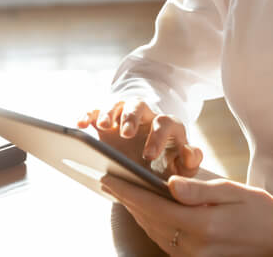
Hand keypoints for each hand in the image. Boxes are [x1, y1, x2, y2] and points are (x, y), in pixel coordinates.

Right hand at [78, 99, 202, 177]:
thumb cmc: (167, 165)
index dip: (158, 137)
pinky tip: (81, 125)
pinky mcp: (106, 120)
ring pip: (119, 105)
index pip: (165, 124)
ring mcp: (125, 116)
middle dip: (132, 118)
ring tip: (103, 126)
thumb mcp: (182, 167)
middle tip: (126, 134)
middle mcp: (145, 117)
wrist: (149, 161)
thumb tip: (191, 153)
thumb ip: (190, 162)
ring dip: (111, 112)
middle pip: (140, 107)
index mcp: (166, 127)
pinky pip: (97, 111)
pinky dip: (89, 115)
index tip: (149, 156)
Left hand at [100, 174, 272, 256]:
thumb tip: (169, 183)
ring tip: (124, 195)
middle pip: (149, 221)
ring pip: (154, 233)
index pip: (153, 206)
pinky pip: (166, 242)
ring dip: (137, 214)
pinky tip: (148, 214)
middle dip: (127, 201)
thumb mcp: (234, 192)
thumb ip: (199, 190)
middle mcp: (193, 246)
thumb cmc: (263, 211)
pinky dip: (152, 225)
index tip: (110, 178)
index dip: (128, 192)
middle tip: (109, 183)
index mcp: (201, 225)